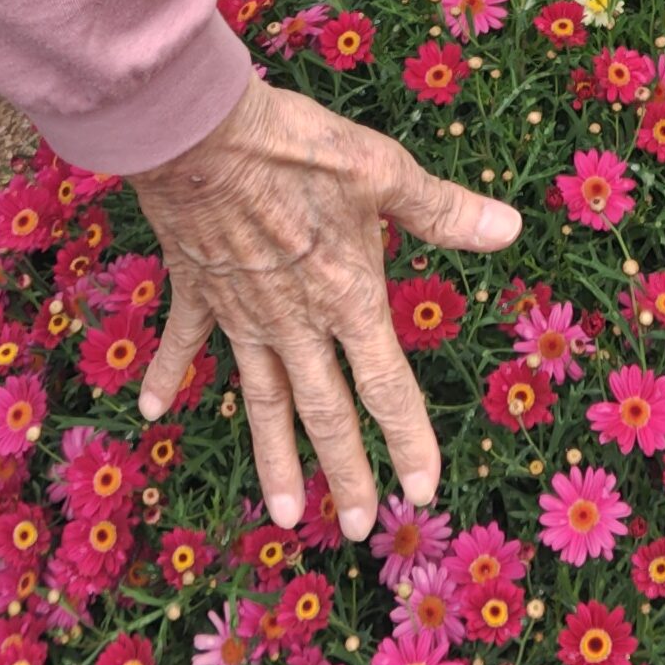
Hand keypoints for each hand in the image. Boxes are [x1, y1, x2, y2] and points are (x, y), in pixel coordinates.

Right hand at [129, 75, 520, 535]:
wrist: (202, 134)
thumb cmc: (299, 148)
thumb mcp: (384, 173)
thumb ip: (443, 211)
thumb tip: (511, 229)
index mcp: (347, 299)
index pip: (387, 387)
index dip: (409, 441)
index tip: (424, 492)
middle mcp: (296, 323)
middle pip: (326, 413)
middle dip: (346, 473)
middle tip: (357, 530)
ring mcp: (242, 313)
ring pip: (263, 400)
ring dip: (275, 458)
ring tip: (284, 515)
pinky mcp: (198, 289)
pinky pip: (185, 341)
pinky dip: (169, 373)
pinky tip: (153, 410)